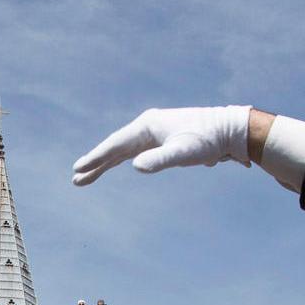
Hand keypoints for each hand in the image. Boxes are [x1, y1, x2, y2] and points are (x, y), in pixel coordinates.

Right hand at [72, 106, 252, 185]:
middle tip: (76, 179)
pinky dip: (120, 160)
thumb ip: (159, 159)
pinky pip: (134, 152)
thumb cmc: (207, 140)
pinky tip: (113, 166)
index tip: (78, 169)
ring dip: (105, 164)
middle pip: (114, 148)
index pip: (115, 145)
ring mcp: (153, 133)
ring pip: (122, 151)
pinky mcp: (161, 141)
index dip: (96, 158)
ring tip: (86, 177)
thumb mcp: (183, 152)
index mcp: (147, 126)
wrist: (229, 131)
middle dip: (95, 163)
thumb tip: (134, 166)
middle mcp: (147, 127)